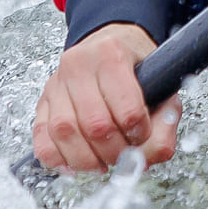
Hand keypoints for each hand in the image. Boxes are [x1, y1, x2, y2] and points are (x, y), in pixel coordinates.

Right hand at [31, 24, 183, 172]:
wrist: (108, 44)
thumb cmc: (135, 64)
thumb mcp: (162, 81)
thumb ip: (165, 119)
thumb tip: (148, 155)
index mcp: (111, 55)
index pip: (128, 110)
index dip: (140, 133)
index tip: (143, 135)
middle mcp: (78, 66)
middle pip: (95, 125)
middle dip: (114, 152)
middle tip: (124, 156)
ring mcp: (56, 84)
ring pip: (64, 132)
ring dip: (87, 159)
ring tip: (102, 162)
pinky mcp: (43, 102)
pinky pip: (42, 138)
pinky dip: (58, 159)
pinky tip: (75, 164)